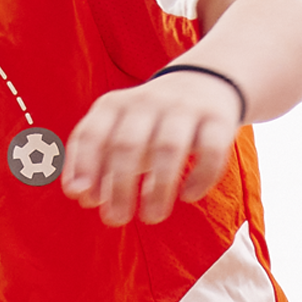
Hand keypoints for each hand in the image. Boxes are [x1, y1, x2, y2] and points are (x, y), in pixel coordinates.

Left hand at [62, 69, 239, 228]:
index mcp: (115, 105)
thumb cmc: (150, 124)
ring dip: (158, 188)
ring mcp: (184, 108)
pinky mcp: (218, 118)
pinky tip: (188, 196)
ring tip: (151, 217)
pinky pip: (211, 150)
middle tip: (116, 220)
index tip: (84, 199)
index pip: (92, 133)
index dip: (85, 166)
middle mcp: (147, 101)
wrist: (204, 82)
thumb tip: (83, 197)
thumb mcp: (117, 133)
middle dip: (119, 187)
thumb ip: (97, 165)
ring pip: (168, 148)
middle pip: (128, 144)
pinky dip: (200, 177)